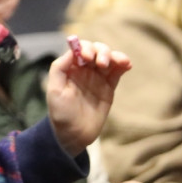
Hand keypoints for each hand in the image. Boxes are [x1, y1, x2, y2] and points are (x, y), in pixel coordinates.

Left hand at [45, 39, 130, 155]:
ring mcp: (98, 77)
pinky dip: (123, 64)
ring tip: (119, 62)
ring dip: (114, 56)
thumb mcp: (54, 90)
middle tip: (102, 63)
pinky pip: (117, 72)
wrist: (74, 134)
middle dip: (101, 51)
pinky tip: (126, 64)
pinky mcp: (109, 87)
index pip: (80, 49)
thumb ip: (60, 68)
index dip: (86, 48)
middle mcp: (84, 69)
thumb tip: (73, 51)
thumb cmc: (61, 112)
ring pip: (109, 58)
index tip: (87, 57)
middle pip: (96, 50)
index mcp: (70, 67)